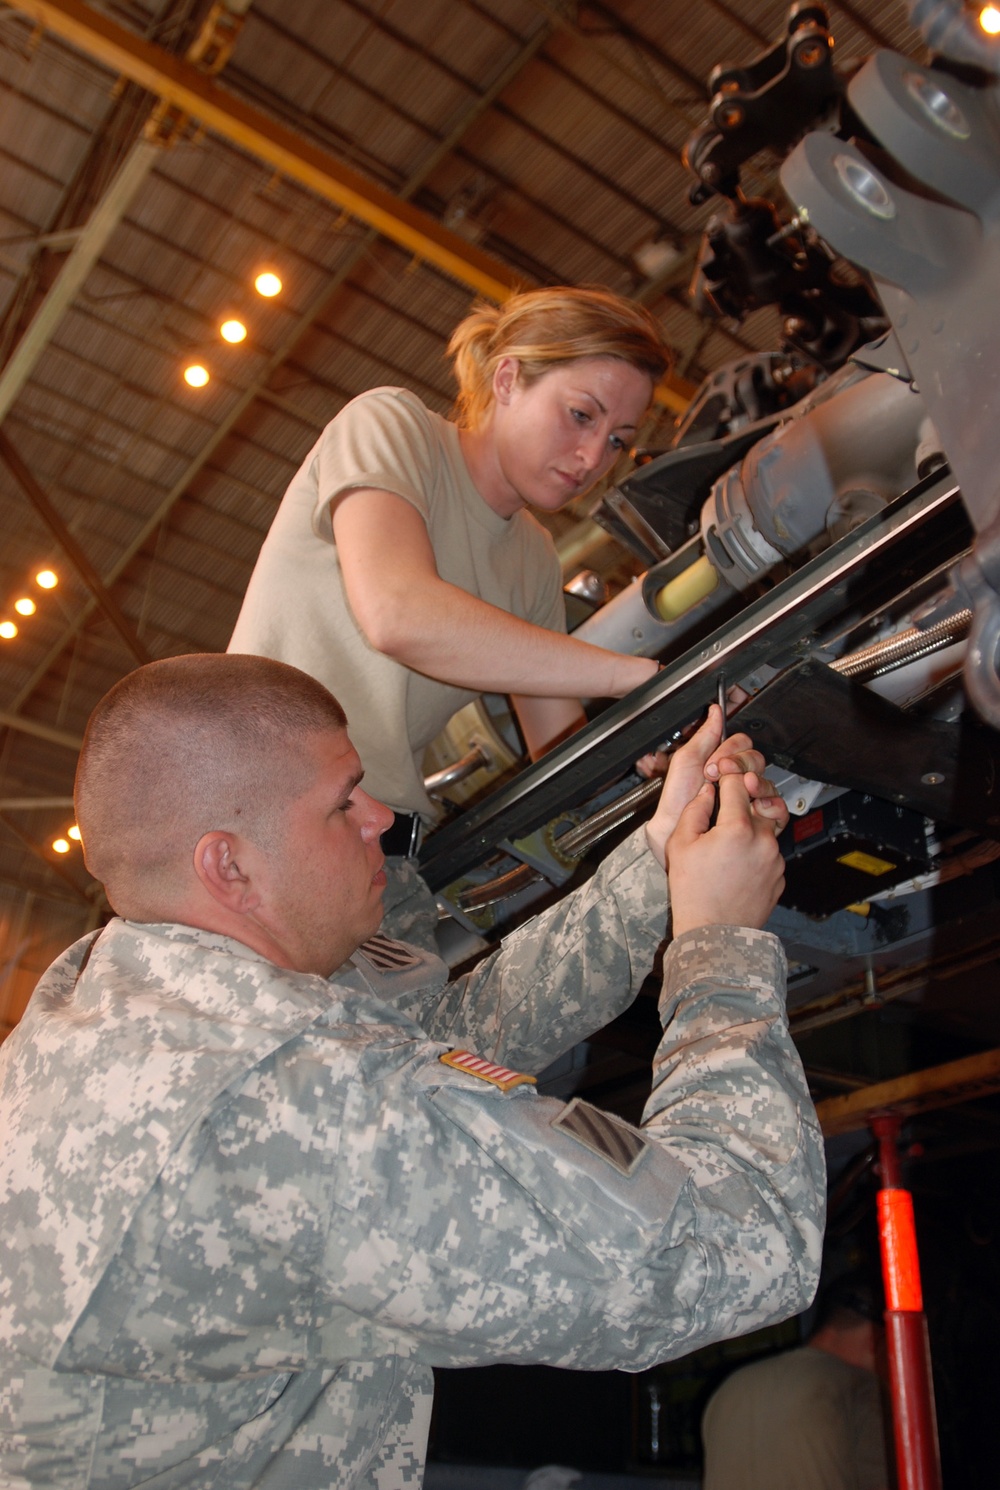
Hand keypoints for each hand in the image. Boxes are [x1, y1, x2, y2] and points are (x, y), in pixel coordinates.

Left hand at [643, 704, 787, 867]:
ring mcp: (747, 801)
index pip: (740, 745)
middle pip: (756, 760)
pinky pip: (777, 808)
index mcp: (719, 765)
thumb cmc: (675, 809)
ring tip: (742, 791)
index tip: (716, 762)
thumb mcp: (684, 766)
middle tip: (723, 775)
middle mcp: (735, 782)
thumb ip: (702, 737)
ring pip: (768, 781)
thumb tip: (714, 711)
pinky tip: (758, 806)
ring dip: (757, 783)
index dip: (730, 749)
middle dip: (741, 764)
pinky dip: (772, 804)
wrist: (677, 842)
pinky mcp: (758, 822)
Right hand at [667, 772, 786, 936]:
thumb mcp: (680, 845)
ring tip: (729, 843)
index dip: (726, 775)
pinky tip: (738, 863)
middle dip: (743, 799)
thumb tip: (708, 793)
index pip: (737, 783)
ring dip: (751, 827)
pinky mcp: (780, 875)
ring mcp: (776, 859)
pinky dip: (757, 850)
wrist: (715, 934)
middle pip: (759, 801)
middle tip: (727, 806)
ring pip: (767, 827)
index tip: (720, 776)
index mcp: (738, 828)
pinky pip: (771, 852)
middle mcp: (763, 840)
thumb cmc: (694, 893)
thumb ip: (696, 810)